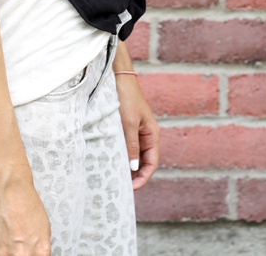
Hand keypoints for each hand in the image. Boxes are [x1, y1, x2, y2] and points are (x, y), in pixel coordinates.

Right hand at [0, 171, 51, 255]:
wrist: (6, 184)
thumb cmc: (23, 199)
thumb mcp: (44, 226)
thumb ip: (39, 247)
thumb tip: (36, 255)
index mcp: (40, 250)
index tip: (28, 253)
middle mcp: (23, 255)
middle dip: (18, 254)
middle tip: (15, 245)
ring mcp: (4, 255)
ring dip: (4, 253)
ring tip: (5, 240)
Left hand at [115, 74, 159, 190]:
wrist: (119, 77)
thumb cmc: (127, 98)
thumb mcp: (128, 123)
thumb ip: (131, 145)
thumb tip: (134, 167)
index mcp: (152, 134)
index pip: (151, 163)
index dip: (143, 177)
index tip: (132, 188)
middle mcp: (146, 135)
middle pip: (144, 162)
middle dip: (135, 175)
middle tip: (122, 187)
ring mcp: (137, 131)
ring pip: (134, 155)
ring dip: (128, 166)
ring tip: (117, 178)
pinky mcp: (127, 127)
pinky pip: (127, 146)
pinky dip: (122, 155)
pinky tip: (113, 161)